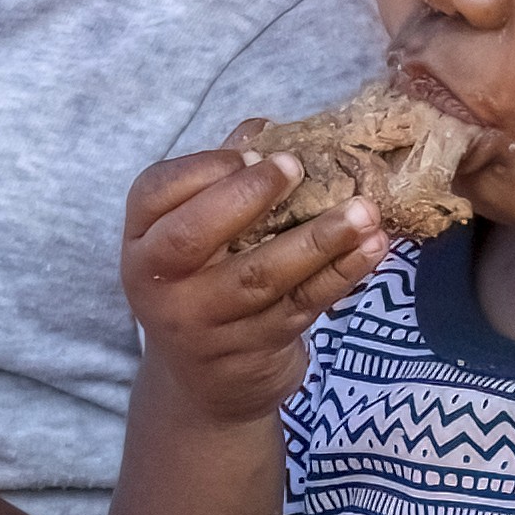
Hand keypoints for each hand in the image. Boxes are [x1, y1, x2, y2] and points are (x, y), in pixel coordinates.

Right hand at [118, 145, 390, 425]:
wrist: (206, 386)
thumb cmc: (207, 284)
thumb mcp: (199, 235)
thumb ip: (225, 182)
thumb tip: (264, 128)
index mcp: (142, 240)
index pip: (156, 193)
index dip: (206, 168)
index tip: (257, 152)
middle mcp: (160, 284)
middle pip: (195, 235)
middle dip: (249, 196)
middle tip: (299, 167)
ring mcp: (204, 324)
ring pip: (261, 276)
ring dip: (318, 239)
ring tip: (364, 210)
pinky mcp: (252, 350)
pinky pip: (302, 305)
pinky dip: (341, 274)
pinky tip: (372, 247)